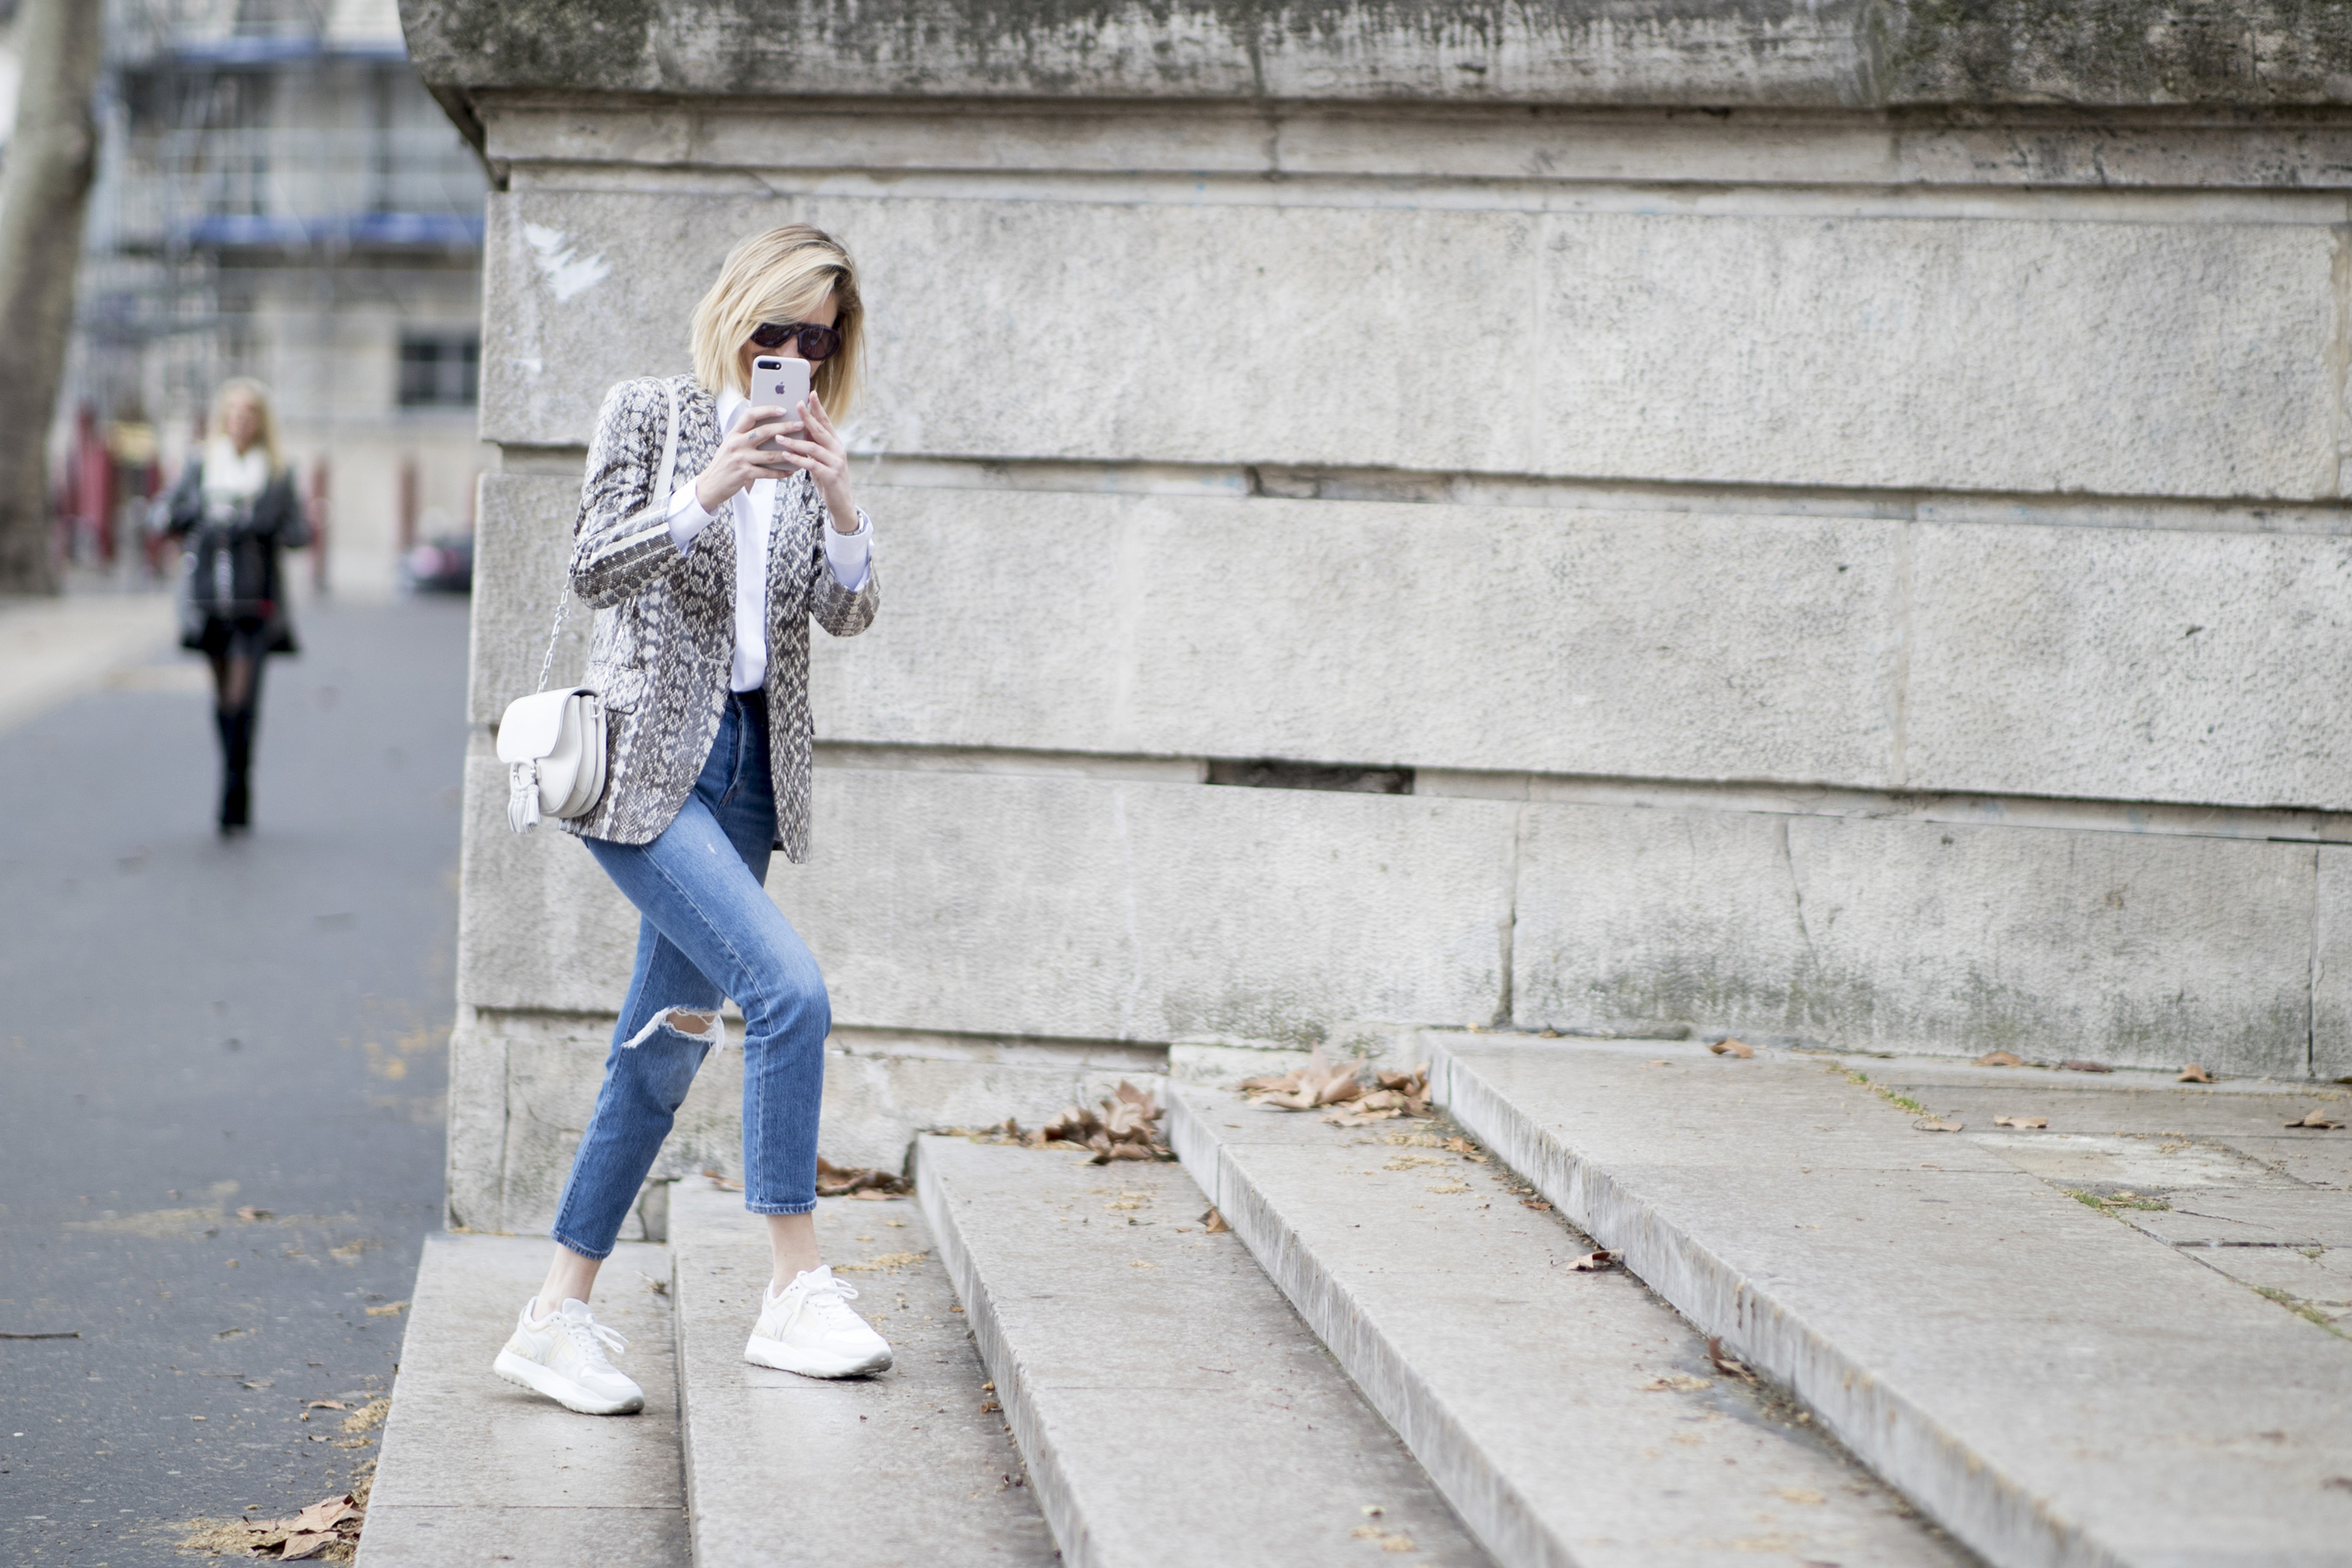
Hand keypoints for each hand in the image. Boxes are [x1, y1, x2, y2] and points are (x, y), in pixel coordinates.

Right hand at [692, 403, 800, 513]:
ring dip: (788, 452)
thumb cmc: (724, 463)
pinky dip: (781, 472)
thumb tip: (771, 428)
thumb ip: (745, 436)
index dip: (767, 410)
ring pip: (769, 455)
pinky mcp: (744, 474)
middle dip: (785, 428)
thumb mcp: (730, 445)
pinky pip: (767, 473)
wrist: (710, 485)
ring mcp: (740, 459)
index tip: (783, 409)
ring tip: (802, 450)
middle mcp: (736, 444)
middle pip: (764, 432)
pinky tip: (791, 471)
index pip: (750, 415)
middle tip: (800, 425)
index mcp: (734, 434)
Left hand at [772, 390, 858, 532]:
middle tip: (795, 404)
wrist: (841, 502)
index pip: (826, 422)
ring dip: (794, 441)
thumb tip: (798, 430)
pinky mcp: (831, 476)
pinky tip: (786, 455)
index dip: (818, 407)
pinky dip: (798, 459)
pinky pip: (811, 465)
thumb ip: (813, 445)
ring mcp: (835, 462)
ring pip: (813, 447)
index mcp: (835, 443)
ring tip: (778, 436)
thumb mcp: (821, 459)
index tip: (810, 393)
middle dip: (807, 416)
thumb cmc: (828, 479)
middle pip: (820, 430)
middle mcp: (837, 449)